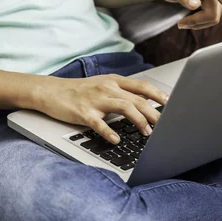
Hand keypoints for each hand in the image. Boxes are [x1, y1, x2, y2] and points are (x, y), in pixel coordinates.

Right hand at [35, 75, 168, 143]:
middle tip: (165, 124)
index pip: (142, 86)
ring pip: (124, 108)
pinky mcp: (83, 112)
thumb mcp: (102, 85)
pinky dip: (109, 132)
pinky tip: (116, 139)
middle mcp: (107, 87)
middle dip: (154, 113)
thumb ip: (121, 92)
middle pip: (138, 99)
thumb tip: (143, 103)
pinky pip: (99, 123)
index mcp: (113, 81)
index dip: (158, 95)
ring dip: (139, 121)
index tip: (171, 104)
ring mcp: (95, 99)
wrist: (50, 91)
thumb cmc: (78, 91)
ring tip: (147, 133)